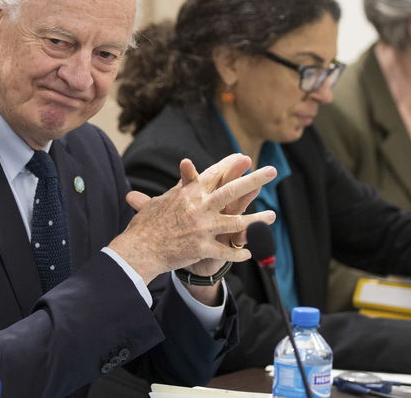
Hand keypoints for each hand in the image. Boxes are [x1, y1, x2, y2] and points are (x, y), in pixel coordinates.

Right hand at [109, 153, 276, 284]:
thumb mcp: (161, 200)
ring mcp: (202, 228)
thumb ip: (180, 186)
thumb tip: (186, 169)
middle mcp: (198, 207)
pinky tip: (250, 253)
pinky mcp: (202, 248)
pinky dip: (239, 253)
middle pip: (232, 190)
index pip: (214, 174)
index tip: (243, 157)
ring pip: (237, 221)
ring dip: (257, 220)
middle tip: (272, 171)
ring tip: (272, 216)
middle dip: (254, 180)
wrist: (139, 250)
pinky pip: (226, 251)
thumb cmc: (146, 224)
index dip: (231, 165)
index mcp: (188, 193)